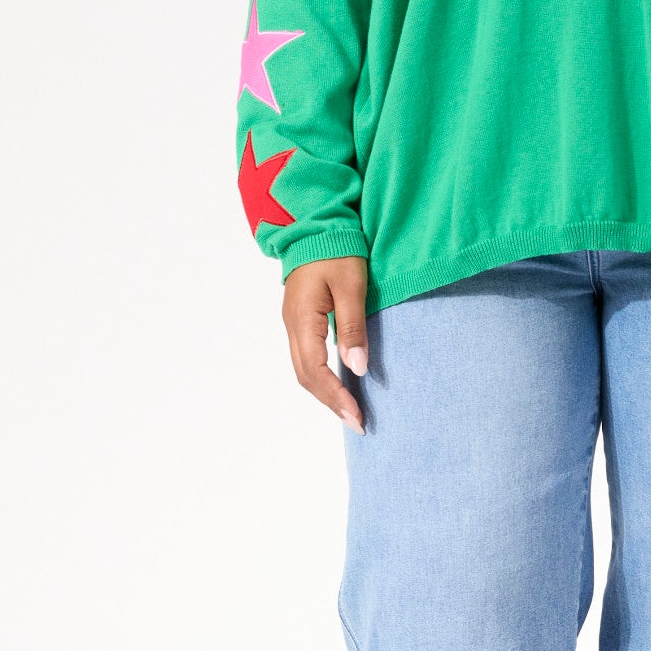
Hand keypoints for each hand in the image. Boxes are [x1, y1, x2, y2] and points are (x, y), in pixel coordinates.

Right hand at [281, 256, 369, 431]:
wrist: (317, 226)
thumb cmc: (336, 250)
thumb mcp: (351, 286)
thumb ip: (352, 327)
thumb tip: (356, 368)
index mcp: (302, 320)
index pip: (315, 370)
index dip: (336, 397)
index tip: (357, 416)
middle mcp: (292, 326)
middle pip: (306, 377)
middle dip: (331, 403)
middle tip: (358, 424)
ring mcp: (293, 324)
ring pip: (304, 370)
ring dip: (325, 394)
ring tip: (349, 412)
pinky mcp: (300, 321)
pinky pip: (306, 358)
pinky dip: (321, 378)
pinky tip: (338, 386)